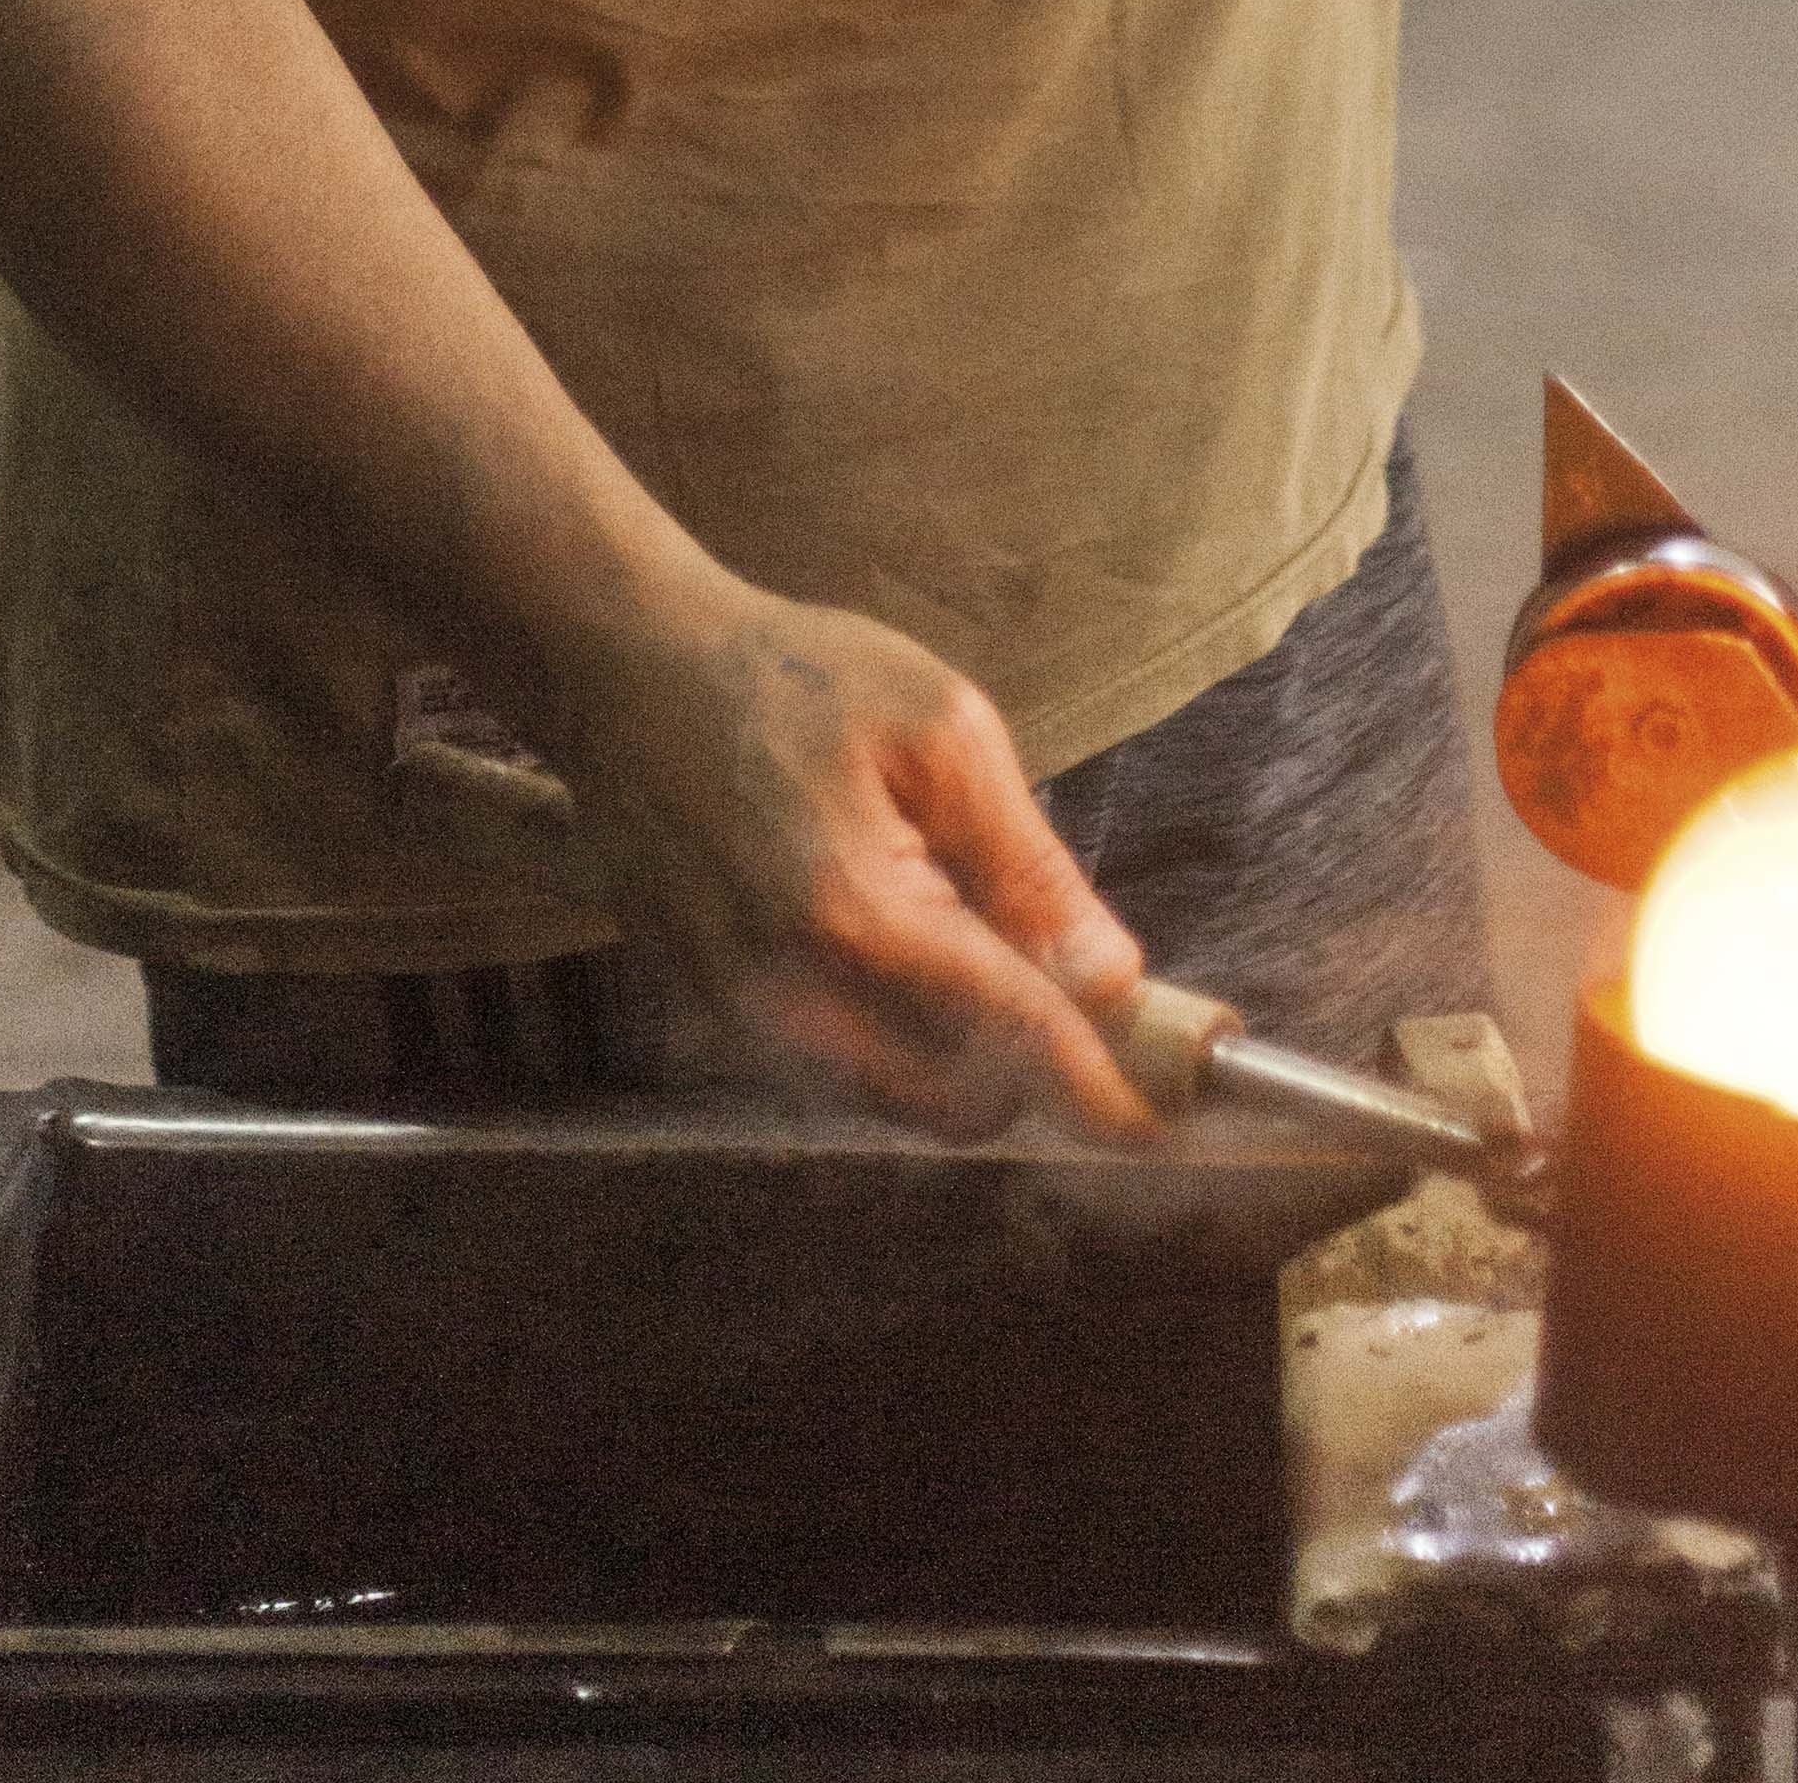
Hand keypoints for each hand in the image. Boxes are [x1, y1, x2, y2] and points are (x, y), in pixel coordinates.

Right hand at [554, 569, 1157, 1142]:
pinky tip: (906, 945)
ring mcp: (742, 1021)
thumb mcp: (941, 730)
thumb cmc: (794, 678)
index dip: (1099, 1090)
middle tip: (1081, 993)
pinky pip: (837, 1074)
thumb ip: (1027, 863)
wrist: (634, 676)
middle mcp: (790, 998)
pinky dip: (898, 1043)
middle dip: (1033, 1068)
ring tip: (982, 943)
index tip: (1164, 1122)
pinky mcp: (716, 1022)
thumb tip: (1109, 976)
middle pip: (956, 1102)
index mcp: (857, 917)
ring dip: (965, 1060)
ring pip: (895, 1100)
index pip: (1011, 1037)